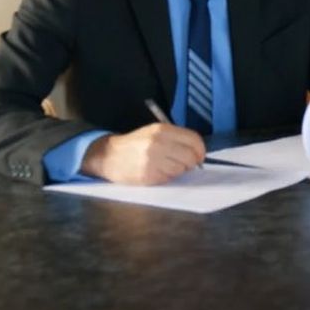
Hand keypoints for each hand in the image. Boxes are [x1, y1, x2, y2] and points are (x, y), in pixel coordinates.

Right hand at [80, 123, 205, 184]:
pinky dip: (167, 176)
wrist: (109, 155)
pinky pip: (169, 178)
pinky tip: (157, 171)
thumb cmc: (135, 144)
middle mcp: (158, 144)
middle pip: (190, 156)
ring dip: (178, 170)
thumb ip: (176, 138)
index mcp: (162, 130)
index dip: (200, 150)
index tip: (200, 156)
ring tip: (166, 166)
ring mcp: (153, 160)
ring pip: (181, 169)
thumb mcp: (154, 132)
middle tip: (185, 163)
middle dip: (191, 162)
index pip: (193, 140)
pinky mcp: (148, 175)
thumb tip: (197, 151)